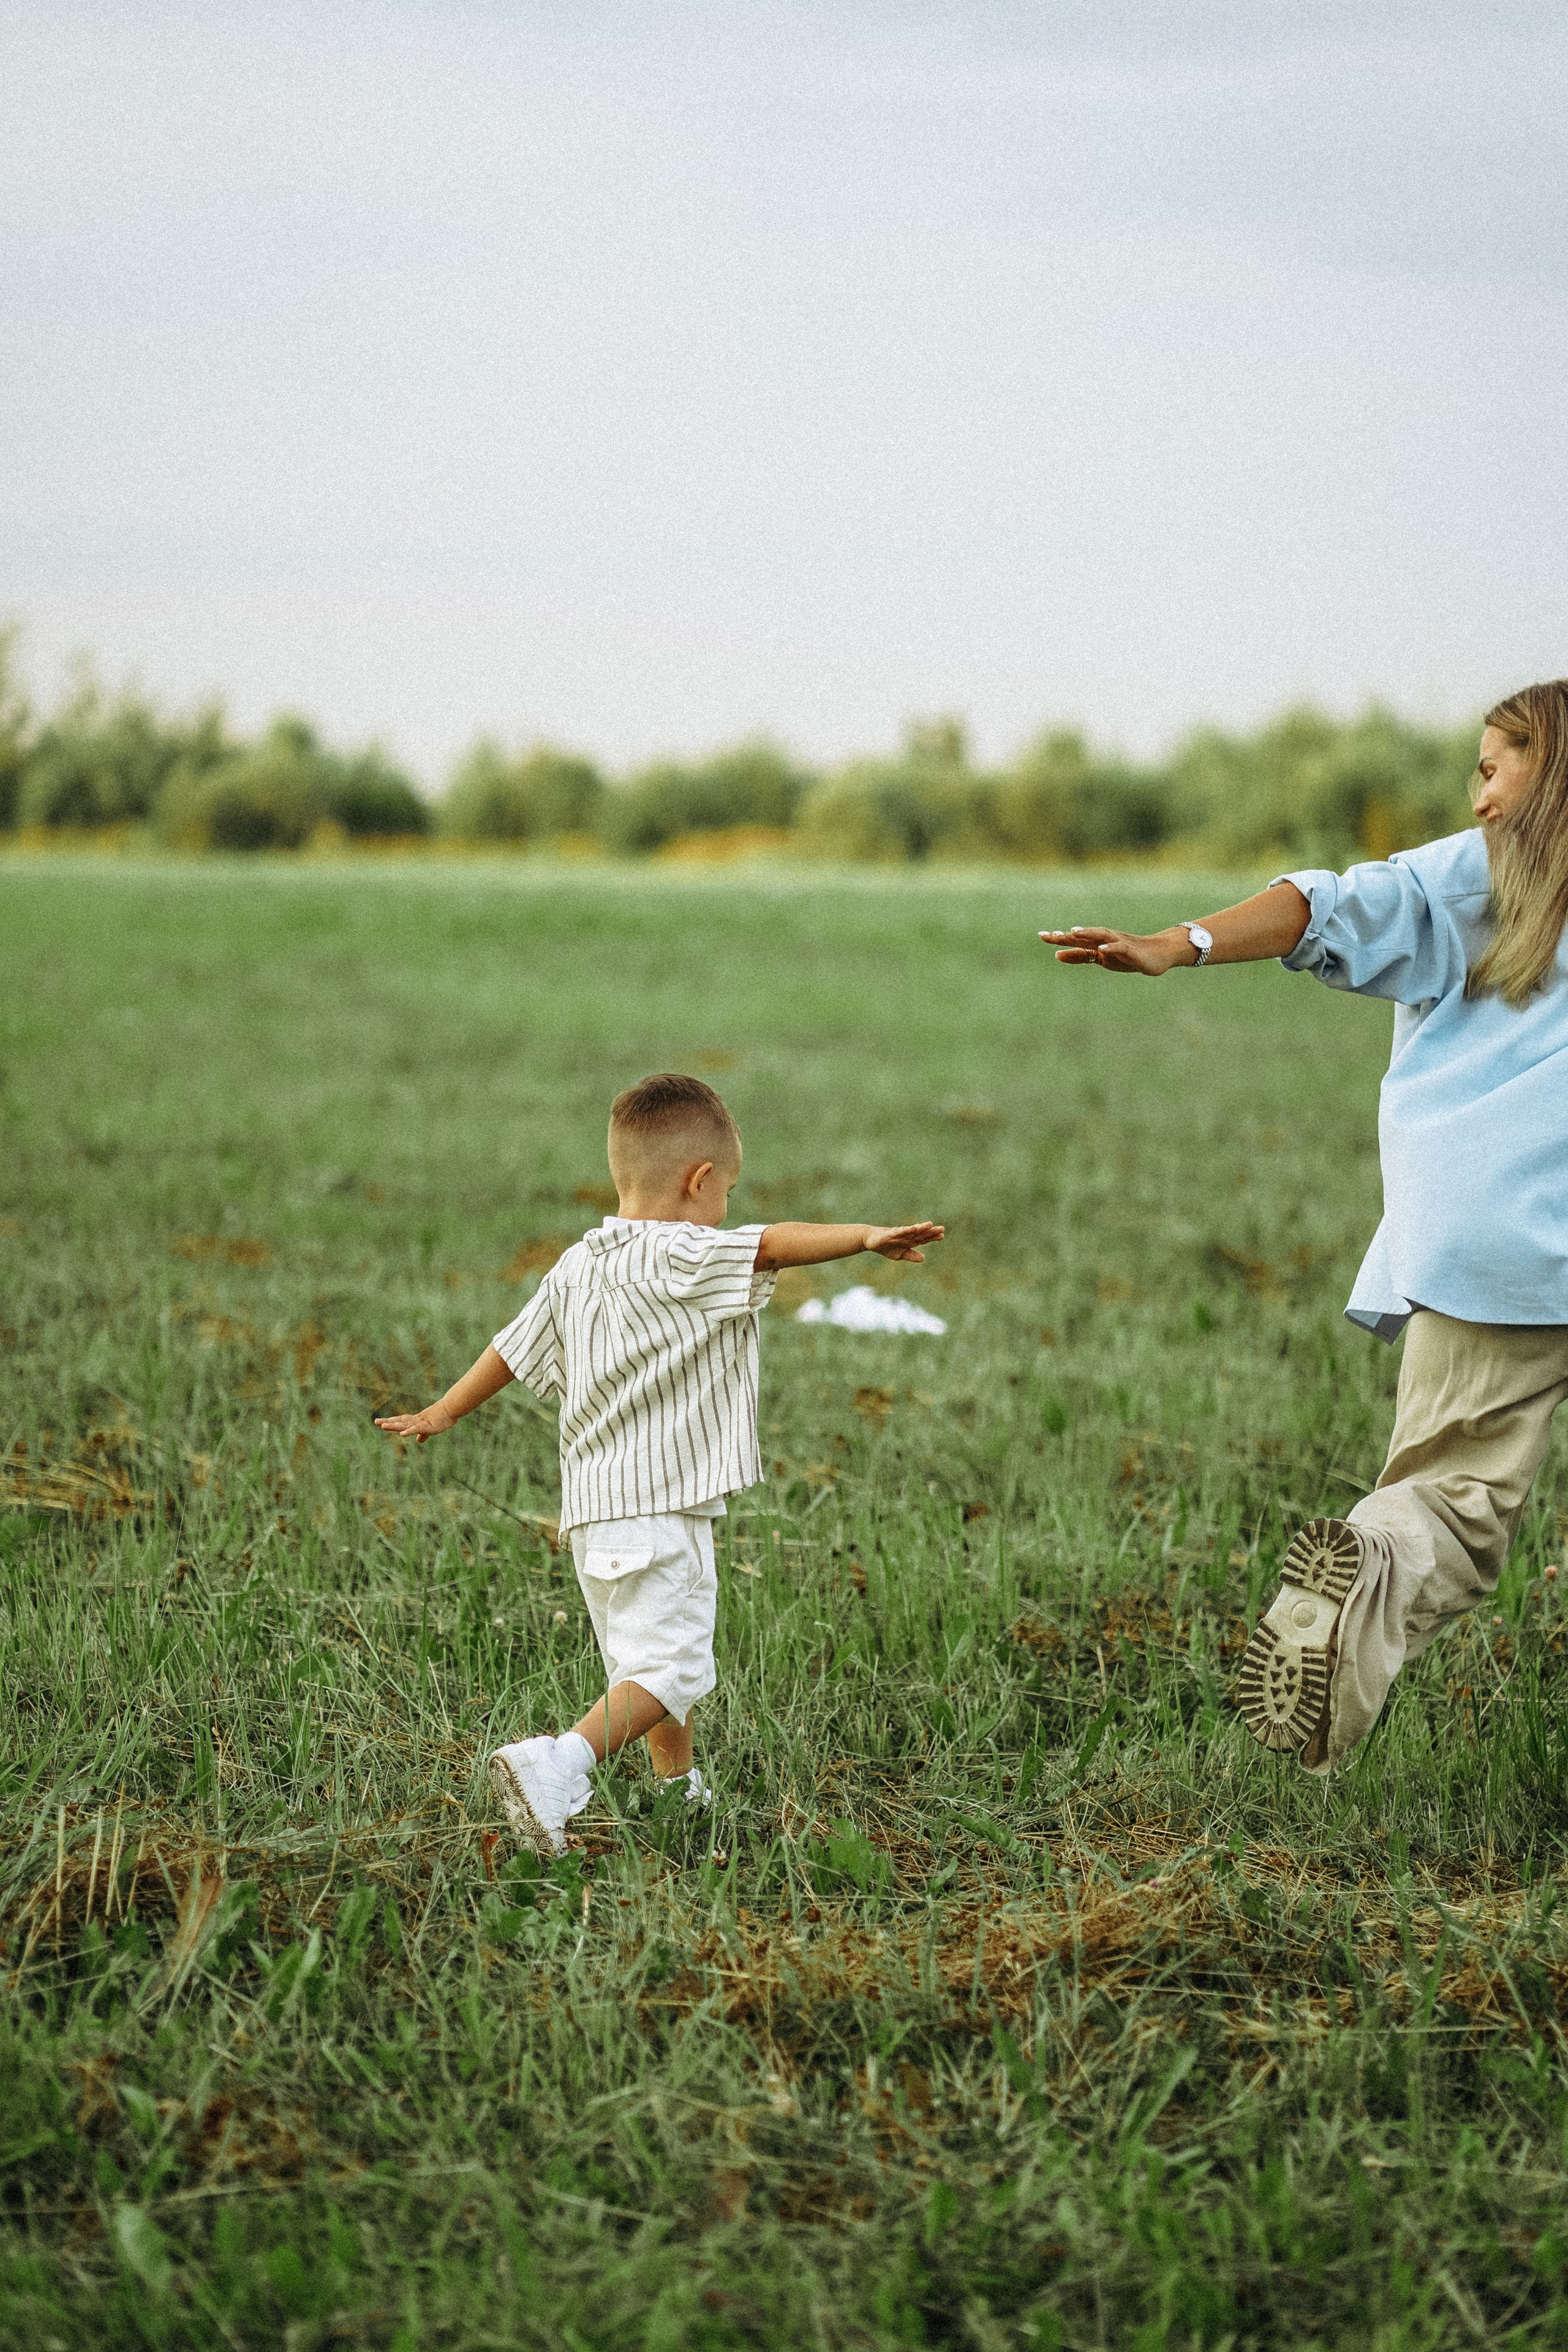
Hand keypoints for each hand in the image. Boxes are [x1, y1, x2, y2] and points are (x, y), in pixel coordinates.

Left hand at [374, 1400, 457, 1444]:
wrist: (452, 1408)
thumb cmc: (443, 1417)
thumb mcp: (431, 1428)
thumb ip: (423, 1434)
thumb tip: (419, 1440)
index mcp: (416, 1421)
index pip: (401, 1421)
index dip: (391, 1422)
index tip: (381, 1423)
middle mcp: (416, 1420)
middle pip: (400, 1421)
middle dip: (388, 1422)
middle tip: (376, 1422)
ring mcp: (421, 1422)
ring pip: (405, 1424)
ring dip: (394, 1425)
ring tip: (382, 1426)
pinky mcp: (427, 1426)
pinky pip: (417, 1429)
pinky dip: (409, 1431)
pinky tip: (402, 1434)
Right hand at [863, 1221, 944, 1261]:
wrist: (870, 1240)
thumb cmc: (886, 1246)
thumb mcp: (899, 1254)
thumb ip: (911, 1255)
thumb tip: (924, 1258)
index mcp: (909, 1241)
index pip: (923, 1239)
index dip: (932, 1237)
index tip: (942, 1235)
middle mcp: (906, 1236)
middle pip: (920, 1234)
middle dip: (930, 1231)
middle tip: (942, 1228)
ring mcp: (898, 1234)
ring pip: (911, 1231)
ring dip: (920, 1228)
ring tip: (930, 1224)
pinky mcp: (890, 1234)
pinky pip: (900, 1232)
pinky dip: (907, 1230)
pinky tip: (914, 1228)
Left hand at [1039, 925, 1187, 974]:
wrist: (1157, 955)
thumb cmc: (1126, 956)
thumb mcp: (1099, 959)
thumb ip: (1079, 956)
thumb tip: (1056, 955)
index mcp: (1095, 942)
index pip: (1074, 939)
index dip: (1058, 937)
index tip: (1041, 935)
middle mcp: (1104, 939)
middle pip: (1083, 936)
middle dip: (1067, 935)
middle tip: (1049, 935)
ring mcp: (1117, 943)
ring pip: (1100, 935)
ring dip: (1087, 933)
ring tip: (1073, 933)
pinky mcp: (1130, 950)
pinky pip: (1119, 948)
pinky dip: (1109, 947)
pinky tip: (1101, 949)